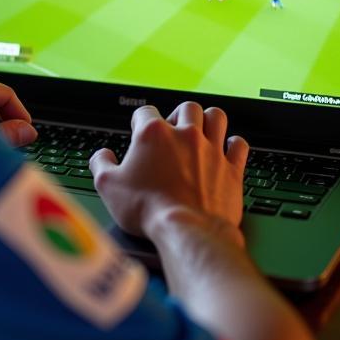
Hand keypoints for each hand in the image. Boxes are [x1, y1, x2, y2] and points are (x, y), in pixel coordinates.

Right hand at [90, 102, 247, 238]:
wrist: (187, 231)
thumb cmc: (148, 209)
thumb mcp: (108, 187)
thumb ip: (101, 164)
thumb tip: (102, 155)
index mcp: (153, 135)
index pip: (145, 111)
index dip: (139, 121)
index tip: (138, 131)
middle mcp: (185, 135)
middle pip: (186, 107)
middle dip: (178, 114)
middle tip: (173, 129)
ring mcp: (211, 150)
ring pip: (216, 116)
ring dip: (208, 120)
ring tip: (201, 131)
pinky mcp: (231, 168)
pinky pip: (239, 144)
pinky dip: (233, 144)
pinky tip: (226, 150)